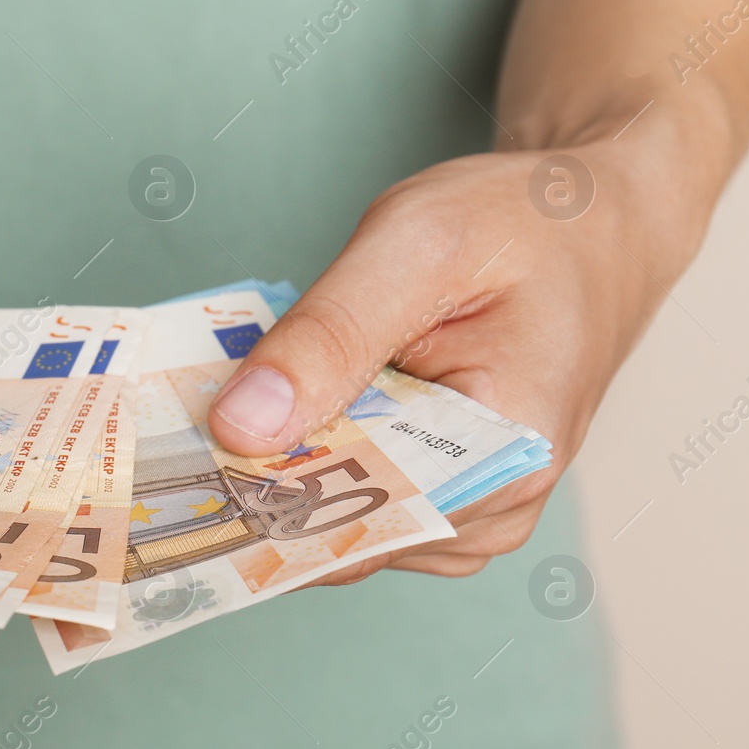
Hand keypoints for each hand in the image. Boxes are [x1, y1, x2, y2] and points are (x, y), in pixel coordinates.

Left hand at [207, 132, 696, 583]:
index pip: (354, 513)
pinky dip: (296, 458)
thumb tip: (241, 430)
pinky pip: (347, 497)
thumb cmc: (520, 222)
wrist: (586, 222)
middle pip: (336, 526)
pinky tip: (257, 413)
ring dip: (266, 471)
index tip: (169, 472)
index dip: (254, 495)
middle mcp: (491, 509)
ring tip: (207, 412)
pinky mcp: (436, 494)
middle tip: (162, 437)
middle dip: (249, 483)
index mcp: (504, 457)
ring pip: (331, 518)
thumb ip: (329, 336)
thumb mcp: (416, 246)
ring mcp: (464, 512)